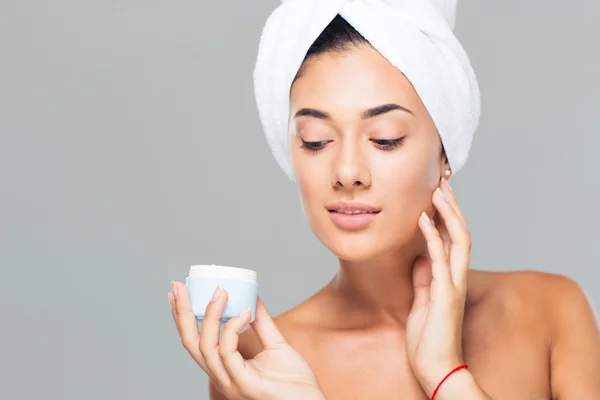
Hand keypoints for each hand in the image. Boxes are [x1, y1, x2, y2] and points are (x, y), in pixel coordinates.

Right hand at [169, 282, 325, 399]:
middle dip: (181, 312)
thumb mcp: (276, 345)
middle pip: (190, 343)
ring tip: (221, 292)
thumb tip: (251, 297)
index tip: (178, 291)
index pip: (195, 341)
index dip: (183, 317)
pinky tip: (245, 312)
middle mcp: (222, 376)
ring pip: (205, 346)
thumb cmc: (295, 384)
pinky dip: (232, 328)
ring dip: (210, 314)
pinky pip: (227, 353)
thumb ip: (262, 323)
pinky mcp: (244, 384)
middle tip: (178, 285)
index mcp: (225, 368)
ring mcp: (231, 382)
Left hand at [405, 177, 470, 395]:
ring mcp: (454, 285)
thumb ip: (425, 279)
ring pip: (459, 240)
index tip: (437, 195)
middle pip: (461, 233)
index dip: (448, 216)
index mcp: (451, 278)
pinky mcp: (445, 295)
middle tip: (441, 183)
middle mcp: (457, 277)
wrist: (436, 367)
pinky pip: (441, 260)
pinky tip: (423, 220)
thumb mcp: (422, 302)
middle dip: (452, 207)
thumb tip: (421, 258)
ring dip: (448, 214)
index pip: (454, 240)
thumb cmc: (428, 338)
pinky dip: (433, 237)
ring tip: (437, 192)